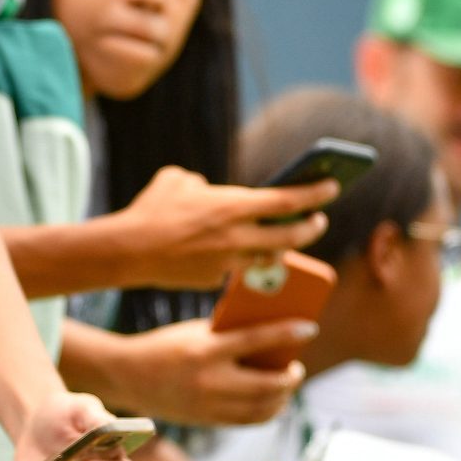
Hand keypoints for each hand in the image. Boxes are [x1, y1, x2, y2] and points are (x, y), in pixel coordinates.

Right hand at [97, 318, 312, 425]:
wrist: (128, 376)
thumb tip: (270, 336)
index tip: (310, 329)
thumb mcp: (195, 332)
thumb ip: (228, 335)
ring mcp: (208, 405)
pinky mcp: (207, 420)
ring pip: (261, 408)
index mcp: (205, 350)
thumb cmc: (165, 345)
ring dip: (282, 398)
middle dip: (291, 378)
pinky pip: (247, 420)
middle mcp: (209, 381)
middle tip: (297, 368)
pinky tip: (271, 401)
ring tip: (287, 385)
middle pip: (267, 384)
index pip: (256, 340)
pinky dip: (266, 411)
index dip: (287, 334)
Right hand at [101, 166, 332, 288]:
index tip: (333, 186)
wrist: (127, 250)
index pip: (288, 200)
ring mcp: (227, 261)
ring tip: (286, 242)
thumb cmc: (151, 209)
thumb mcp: (177, 181)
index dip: (315, 193)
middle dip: (310, 227)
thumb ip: (201, 183)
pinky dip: (241, 262)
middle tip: (318, 220)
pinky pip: (236, 270)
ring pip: (269, 258)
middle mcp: (237, 235)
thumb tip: (209, 191)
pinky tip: (240, 258)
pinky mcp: (214, 280)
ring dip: (282, 250)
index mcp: (232, 205)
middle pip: (290, 236)